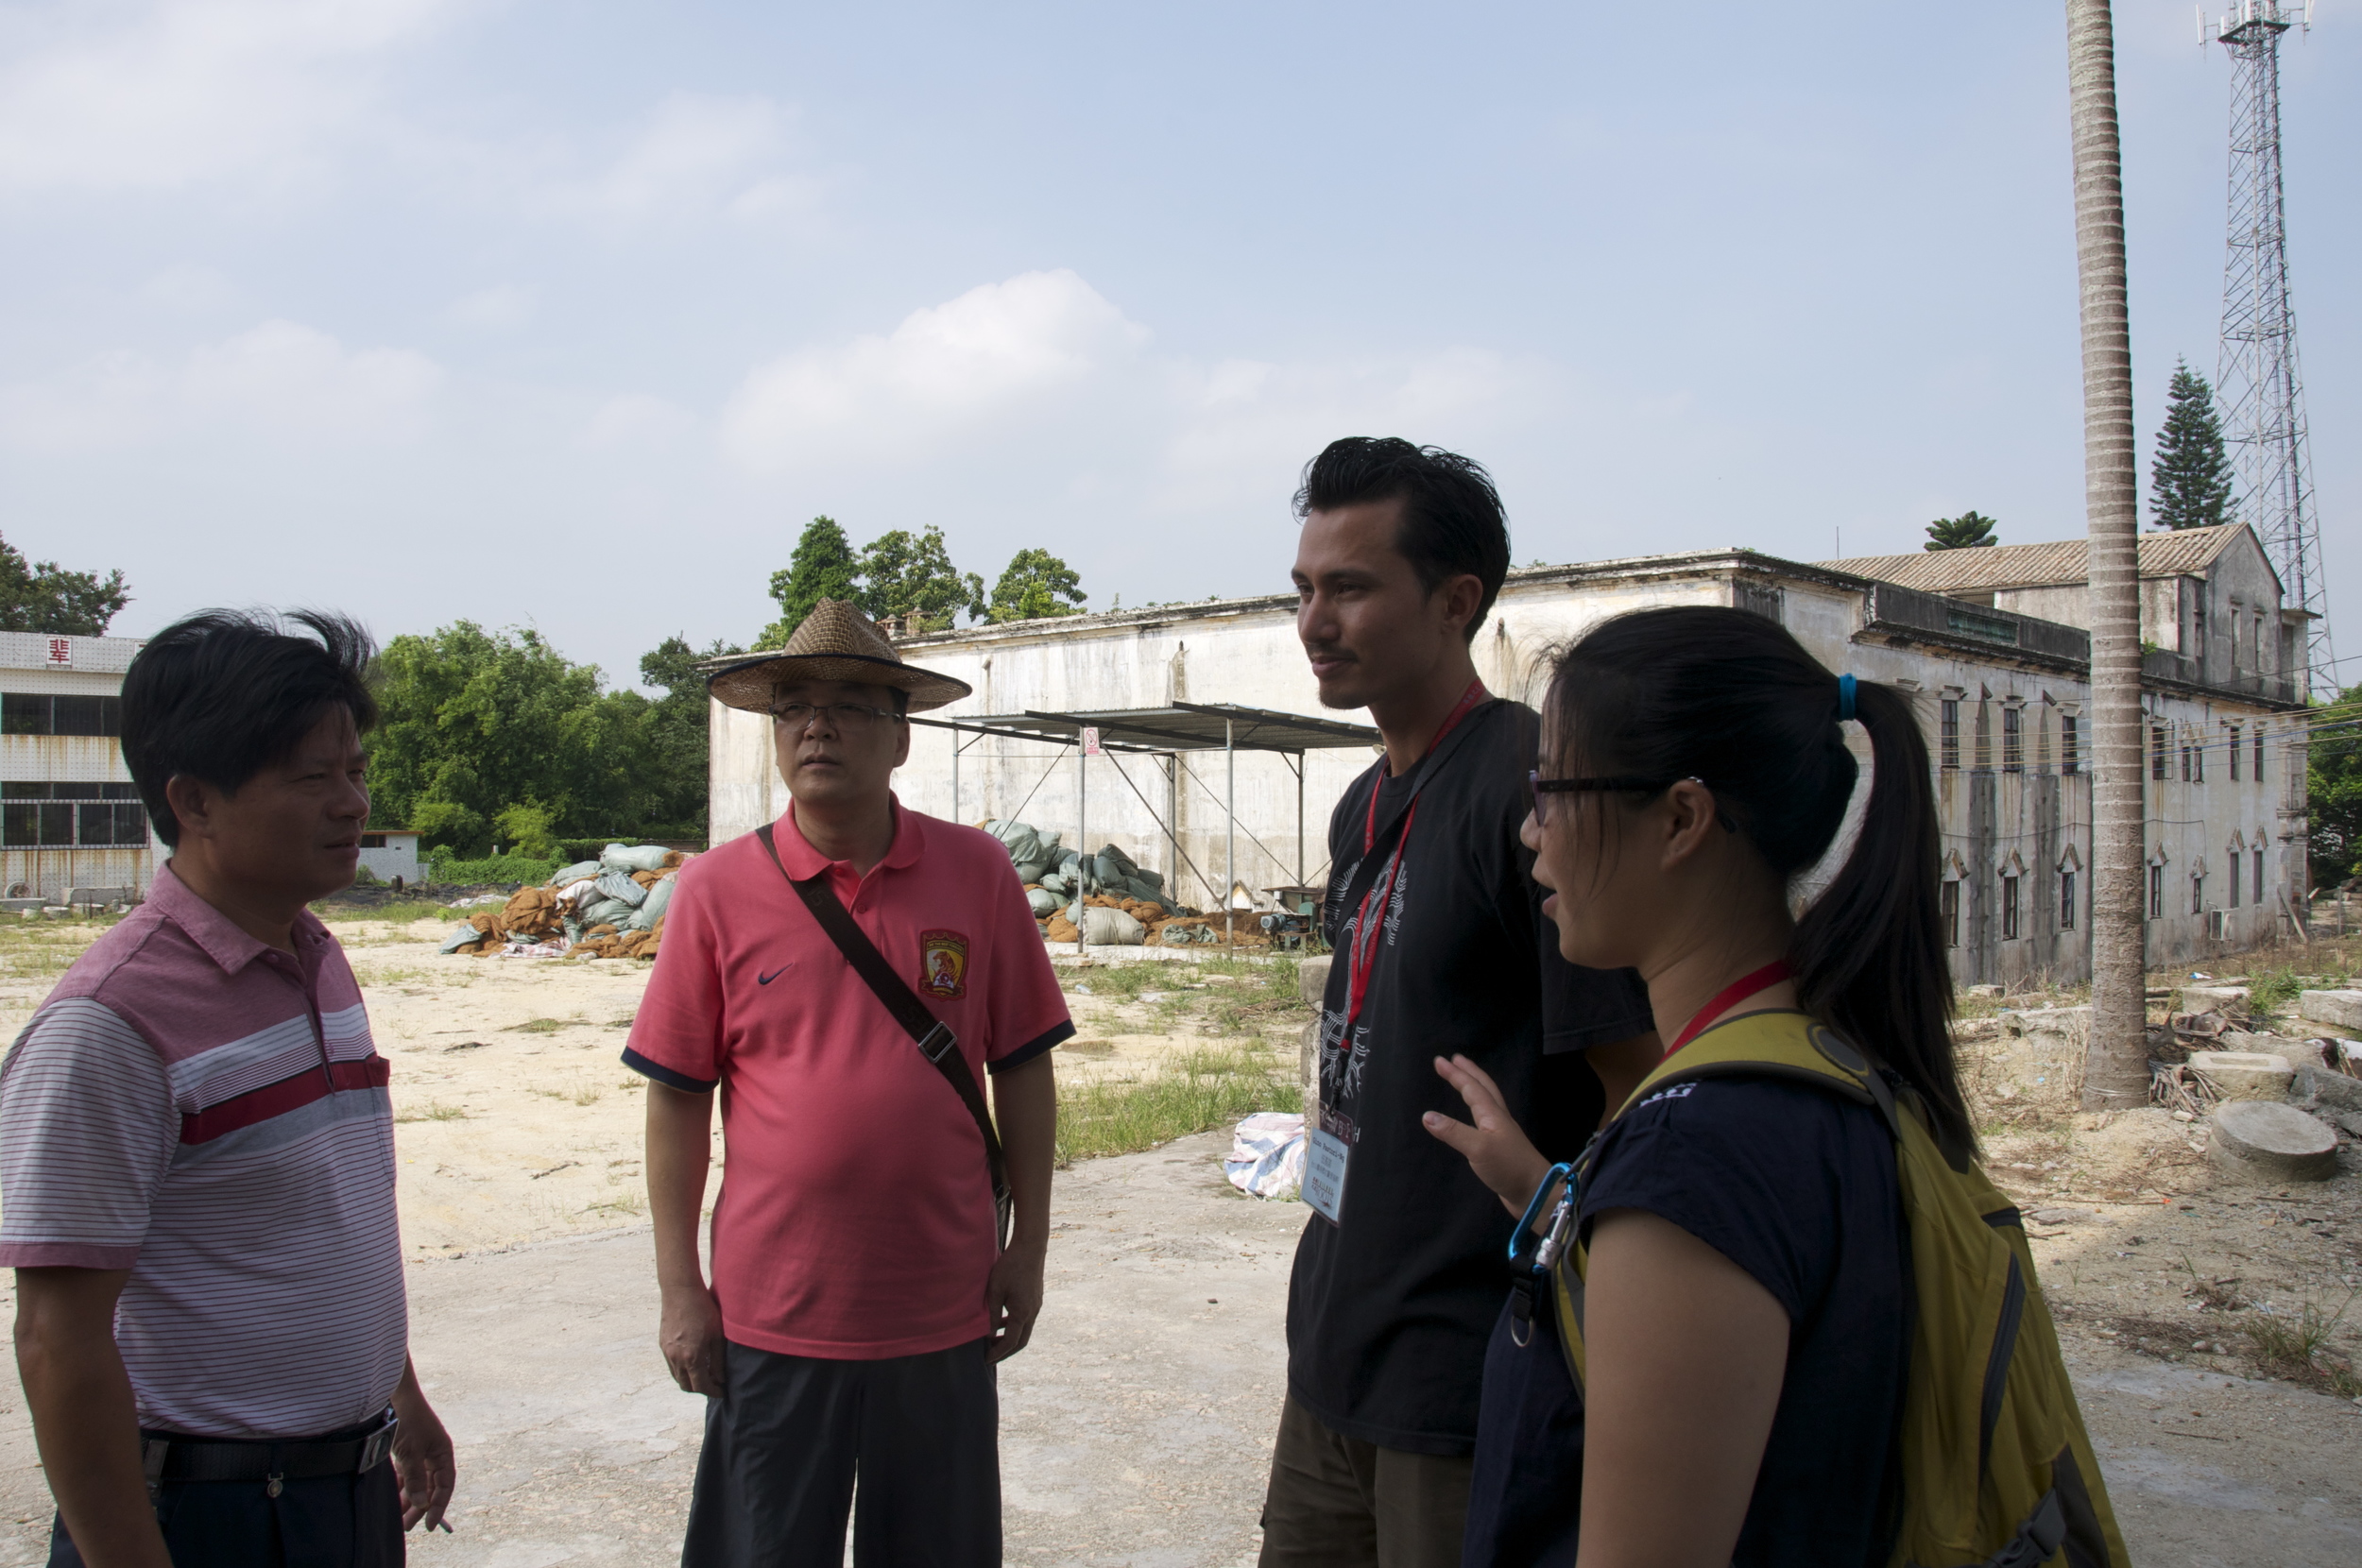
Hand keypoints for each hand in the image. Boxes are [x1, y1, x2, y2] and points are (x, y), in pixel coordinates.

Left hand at [388, 1362, 454, 1533]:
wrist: (395, 1394)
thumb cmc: (408, 1419)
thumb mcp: (410, 1452)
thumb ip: (415, 1478)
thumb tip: (420, 1504)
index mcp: (443, 1453)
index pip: (445, 1485)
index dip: (439, 1506)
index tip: (429, 1525)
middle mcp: (434, 1454)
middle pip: (430, 1487)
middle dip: (420, 1507)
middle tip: (408, 1526)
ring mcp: (420, 1452)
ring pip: (416, 1482)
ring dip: (408, 1499)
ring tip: (397, 1517)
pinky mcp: (407, 1450)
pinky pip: (406, 1475)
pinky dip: (400, 1487)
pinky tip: (392, 1498)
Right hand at [659, 1283, 727, 1394]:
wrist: (680, 1290)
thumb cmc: (703, 1309)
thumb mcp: (717, 1335)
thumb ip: (718, 1360)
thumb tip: (720, 1379)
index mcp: (691, 1357)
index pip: (702, 1386)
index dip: (713, 1392)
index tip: (723, 1392)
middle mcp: (676, 1358)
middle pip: (687, 1386)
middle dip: (701, 1389)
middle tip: (714, 1384)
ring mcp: (666, 1352)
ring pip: (677, 1378)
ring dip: (690, 1381)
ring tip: (705, 1374)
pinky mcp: (662, 1345)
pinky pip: (672, 1366)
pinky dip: (682, 1370)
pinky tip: (693, 1361)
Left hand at [985, 1242, 1045, 1361]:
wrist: (1031, 1247)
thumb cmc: (1010, 1266)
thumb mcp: (995, 1290)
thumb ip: (993, 1314)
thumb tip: (990, 1334)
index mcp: (1022, 1313)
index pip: (1011, 1342)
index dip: (998, 1353)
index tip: (986, 1360)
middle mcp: (1033, 1312)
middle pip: (1021, 1341)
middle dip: (1006, 1351)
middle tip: (991, 1356)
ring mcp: (1036, 1305)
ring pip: (1025, 1330)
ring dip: (1011, 1338)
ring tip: (994, 1341)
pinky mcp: (1036, 1298)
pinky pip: (1026, 1319)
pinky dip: (1015, 1326)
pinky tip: (1002, 1322)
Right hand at [1423, 1054, 1551, 1215]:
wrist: (1536, 1193)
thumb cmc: (1509, 1167)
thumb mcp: (1478, 1148)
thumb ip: (1453, 1132)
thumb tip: (1426, 1115)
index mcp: (1493, 1115)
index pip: (1472, 1088)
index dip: (1456, 1074)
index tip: (1440, 1060)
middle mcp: (1499, 1119)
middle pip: (1485, 1088)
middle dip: (1469, 1073)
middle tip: (1455, 1060)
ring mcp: (1502, 1134)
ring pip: (1487, 1102)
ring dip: (1475, 1088)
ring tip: (1464, 1081)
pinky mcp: (1502, 1148)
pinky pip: (1486, 1120)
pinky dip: (1477, 1109)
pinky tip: (1474, 1118)